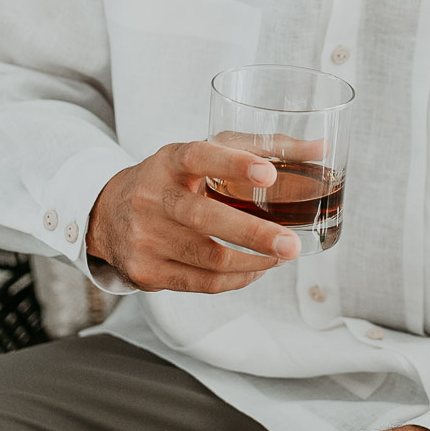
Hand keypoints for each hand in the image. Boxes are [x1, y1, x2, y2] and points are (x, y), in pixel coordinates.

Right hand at [86, 142, 299, 292]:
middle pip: (204, 218)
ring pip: (208, 258)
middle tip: (292, 244)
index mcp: (168, 161)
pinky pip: (201, 283)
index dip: (233, 164)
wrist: (109, 215)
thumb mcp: (204, 153)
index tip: (268, 174)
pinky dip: (236, 279)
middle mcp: (151, 198)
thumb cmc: (172, 179)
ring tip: (281, 256)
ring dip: (253, 261)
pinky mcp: (146, 271)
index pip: (198, 156)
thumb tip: (321, 149)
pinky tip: (255, 269)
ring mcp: (145, 238)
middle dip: (254, 234)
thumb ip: (261, 147)